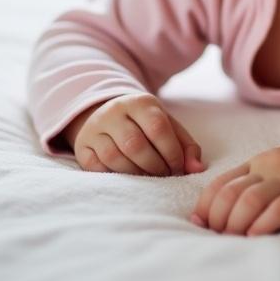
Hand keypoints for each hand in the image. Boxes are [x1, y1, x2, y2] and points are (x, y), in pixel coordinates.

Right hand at [64, 92, 206, 177]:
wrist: (108, 115)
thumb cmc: (146, 125)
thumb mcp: (168, 126)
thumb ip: (186, 145)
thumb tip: (197, 168)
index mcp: (140, 102)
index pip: (158, 128)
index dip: (172, 153)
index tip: (178, 168)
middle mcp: (115, 111)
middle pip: (135, 145)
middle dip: (155, 167)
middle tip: (164, 176)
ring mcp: (95, 128)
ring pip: (115, 158)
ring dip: (137, 174)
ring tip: (149, 178)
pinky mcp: (82, 146)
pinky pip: (97, 167)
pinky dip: (115, 176)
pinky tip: (128, 177)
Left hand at [190, 144, 279, 235]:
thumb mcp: (270, 174)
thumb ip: (243, 189)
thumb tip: (204, 222)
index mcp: (256, 164)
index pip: (220, 184)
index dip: (205, 208)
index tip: (202, 227)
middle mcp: (269, 169)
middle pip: (232, 193)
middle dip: (220, 220)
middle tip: (221, 239)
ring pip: (252, 199)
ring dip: (237, 224)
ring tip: (236, 240)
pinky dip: (265, 223)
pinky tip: (256, 236)